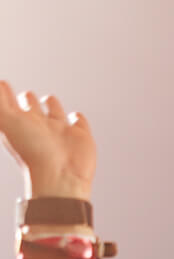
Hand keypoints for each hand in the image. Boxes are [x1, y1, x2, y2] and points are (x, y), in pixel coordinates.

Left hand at [0, 84, 94, 199]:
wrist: (60, 176)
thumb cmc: (31, 150)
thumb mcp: (5, 120)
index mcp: (20, 123)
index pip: (10, 104)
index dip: (5, 93)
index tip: (3, 83)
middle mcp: (39, 127)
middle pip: (32, 109)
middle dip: (29, 100)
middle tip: (26, 94)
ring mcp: (61, 132)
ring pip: (55, 114)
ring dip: (52, 105)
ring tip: (48, 99)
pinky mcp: (81, 137)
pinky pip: (79, 123)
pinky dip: (78, 118)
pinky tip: (75, 116)